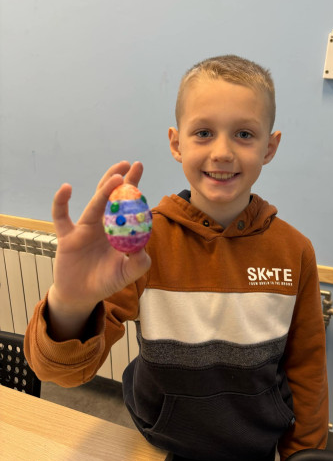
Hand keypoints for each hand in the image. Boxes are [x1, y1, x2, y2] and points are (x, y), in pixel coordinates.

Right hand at [47, 161, 150, 337]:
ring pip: (94, 204)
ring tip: (115, 176)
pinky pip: (61, 217)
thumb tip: (143, 247)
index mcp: (118, 230)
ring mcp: (84, 229)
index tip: (139, 167)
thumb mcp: (127, 274)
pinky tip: (67, 188)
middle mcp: (103, 225)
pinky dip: (61, 202)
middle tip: (129, 164)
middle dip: (120, 179)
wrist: (81, 296)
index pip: (128, 205)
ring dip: (104, 189)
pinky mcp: (67, 237)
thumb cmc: (106, 281)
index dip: (134, 187)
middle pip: (111, 197)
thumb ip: (138, 263)